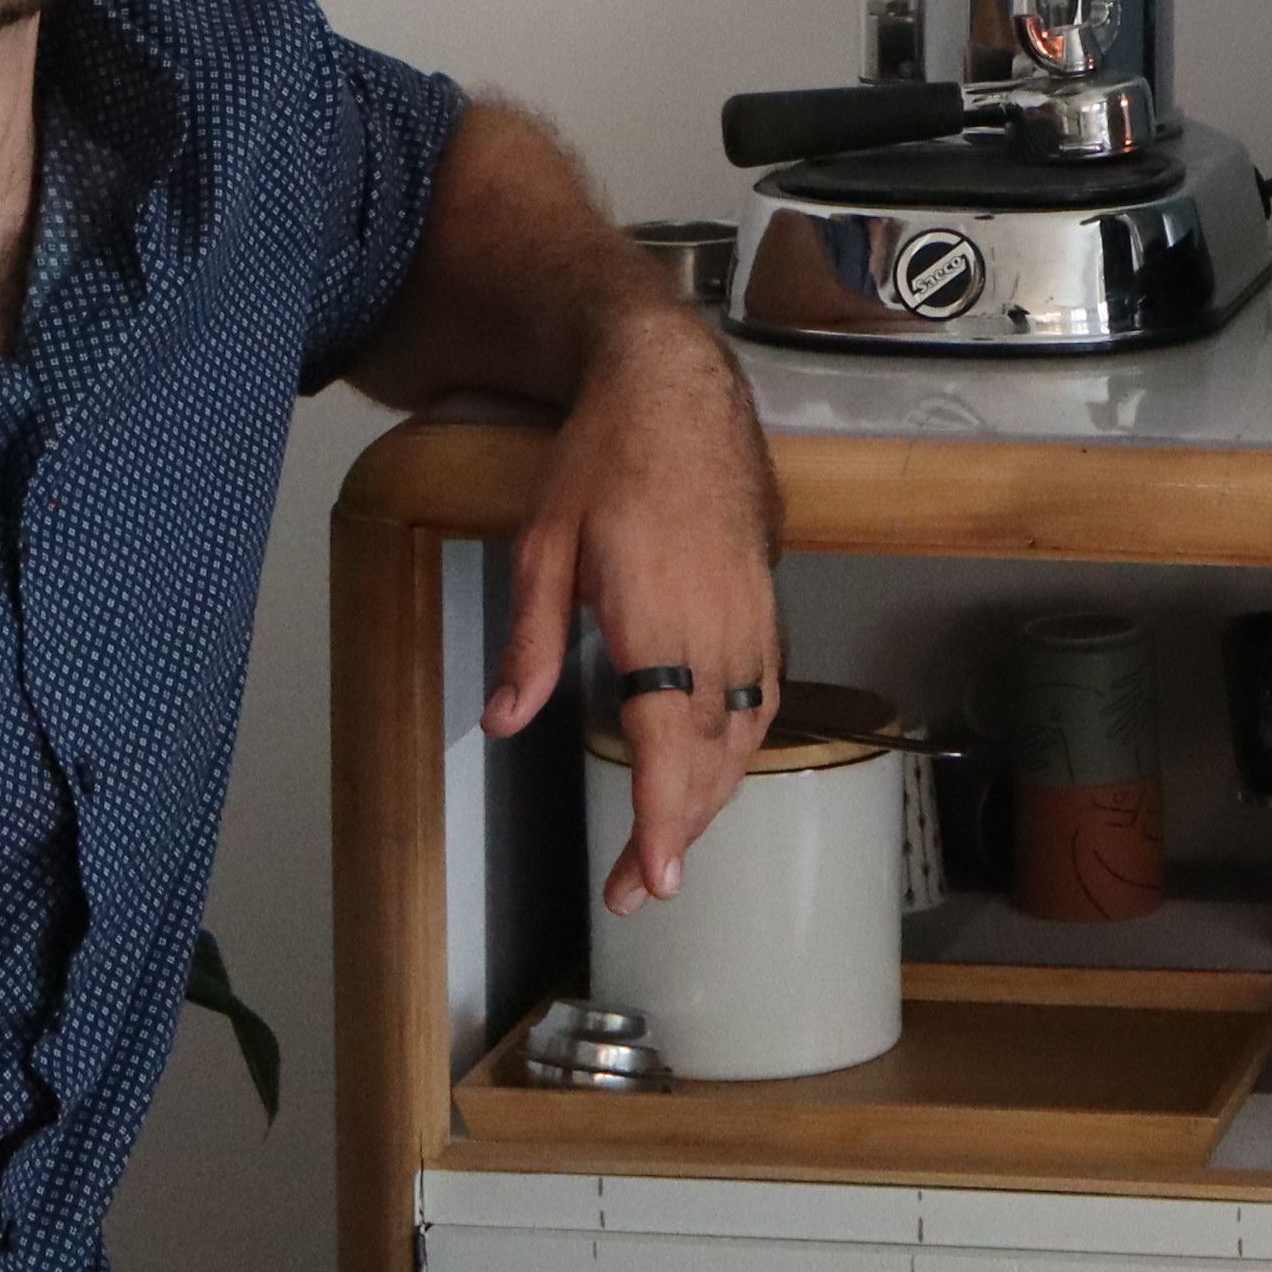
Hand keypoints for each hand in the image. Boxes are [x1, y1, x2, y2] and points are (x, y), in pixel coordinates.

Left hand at [486, 311, 788, 913]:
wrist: (682, 383)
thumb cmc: (608, 453)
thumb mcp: (543, 541)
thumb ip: (531, 640)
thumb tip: (505, 722)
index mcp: (658, 611)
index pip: (669, 739)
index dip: (665, 818)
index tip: (656, 878)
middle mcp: (717, 621)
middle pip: (711, 752)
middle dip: (680, 830)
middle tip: (639, 887)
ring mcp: (751, 609)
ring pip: (745, 730)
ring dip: (714, 795)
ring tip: (673, 844)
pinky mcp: (766, 597)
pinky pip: (765, 692)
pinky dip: (742, 744)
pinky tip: (719, 764)